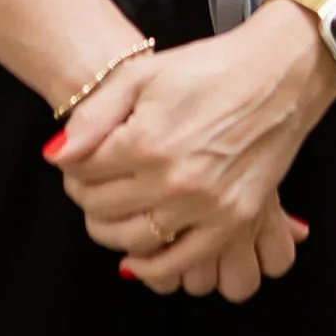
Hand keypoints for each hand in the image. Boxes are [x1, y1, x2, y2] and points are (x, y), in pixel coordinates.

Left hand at [45, 0, 335, 298]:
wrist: (278, 76)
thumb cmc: (209, 68)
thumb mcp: (142, 75)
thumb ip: (94, 116)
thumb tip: (57, 156)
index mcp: (146, 141)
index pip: (81, 172)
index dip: (71, 166)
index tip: (77, 159)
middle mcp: (172, 181)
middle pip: (101, 208)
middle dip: (85, 195)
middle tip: (89, 182)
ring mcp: (205, 206)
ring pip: (132, 240)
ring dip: (110, 230)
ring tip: (110, 211)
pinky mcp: (232, 220)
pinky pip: (180, 263)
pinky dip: (152, 268)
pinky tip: (135, 258)